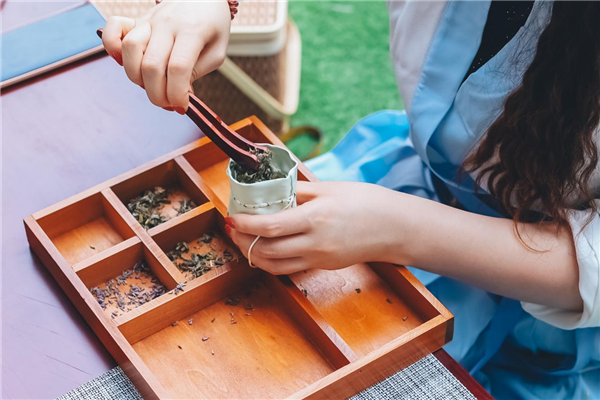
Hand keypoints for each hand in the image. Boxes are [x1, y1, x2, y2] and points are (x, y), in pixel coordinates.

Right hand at [101, 0, 230, 112]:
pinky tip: (122, 63)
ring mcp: (149, 19)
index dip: (177, 94)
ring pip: (129, 49)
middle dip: (157, 95)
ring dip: (136, 78)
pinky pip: (113, 28)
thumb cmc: (212, 26)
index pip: (178, 68)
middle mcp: (167, 23)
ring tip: (152, 86)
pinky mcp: (137, 19)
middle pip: (151, 65)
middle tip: (168, 103)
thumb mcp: (216, 52)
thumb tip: (176, 94)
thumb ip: (196, 72)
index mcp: (193, 31)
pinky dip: (111, 47)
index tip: (181, 108)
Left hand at [225, 181, 401, 274]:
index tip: (230, 217)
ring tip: (243, 240)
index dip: (245, 224)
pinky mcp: (323, 266)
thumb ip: (297, 191)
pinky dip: (271, 261)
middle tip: (231, 228)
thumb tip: (268, 190)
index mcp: (316, 218)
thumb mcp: (328, 188)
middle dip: (242, 241)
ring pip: (274, 265)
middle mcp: (315, 243)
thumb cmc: (364, 201)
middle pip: (267, 250)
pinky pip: (289, 268)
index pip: (270, 226)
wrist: (393, 227)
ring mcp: (319, 258)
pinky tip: (264, 248)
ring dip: (253, 254)